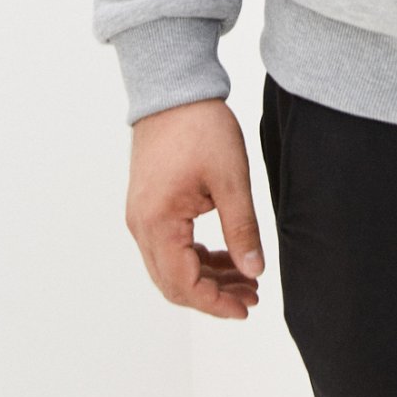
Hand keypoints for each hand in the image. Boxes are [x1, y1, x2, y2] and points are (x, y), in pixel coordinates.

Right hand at [126, 97, 265, 316]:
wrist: (173, 89)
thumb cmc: (200, 127)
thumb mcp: (230, 178)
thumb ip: (241, 228)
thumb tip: (254, 271)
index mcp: (158, 222)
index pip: (184, 284)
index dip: (216, 303)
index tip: (247, 306)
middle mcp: (141, 226)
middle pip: (174, 282)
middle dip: (213, 295)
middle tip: (251, 296)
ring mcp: (141, 216)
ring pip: (171, 266)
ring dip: (206, 277)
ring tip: (245, 278)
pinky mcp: (148, 205)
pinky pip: (169, 246)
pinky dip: (195, 257)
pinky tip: (224, 255)